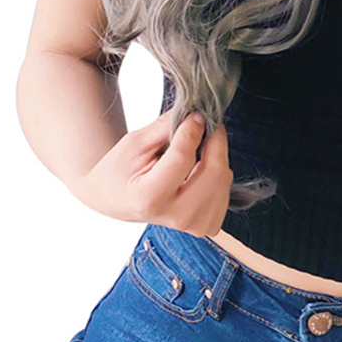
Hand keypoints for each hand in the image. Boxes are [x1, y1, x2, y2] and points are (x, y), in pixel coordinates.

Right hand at [68, 109, 233, 236]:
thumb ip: (166, 128)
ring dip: (216, 156)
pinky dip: (217, 172)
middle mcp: (176, 217)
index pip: (183, 158)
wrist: (116, 200)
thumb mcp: (134, 144)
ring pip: (224, 179)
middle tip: (207, 124)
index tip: (195, 115)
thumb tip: (195, 116)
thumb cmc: (120, 171)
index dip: (193, 130)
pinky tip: (200, 168)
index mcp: (151, 198)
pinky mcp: (207, 226)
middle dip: (215, 141)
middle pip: (214, 172)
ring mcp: (194, 225)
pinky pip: (225, 189)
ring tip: (199, 147)